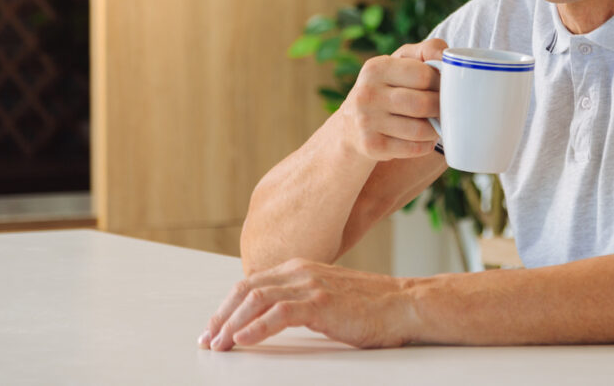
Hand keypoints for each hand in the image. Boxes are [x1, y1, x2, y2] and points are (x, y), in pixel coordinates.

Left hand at [197, 258, 416, 350]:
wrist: (405, 304)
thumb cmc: (372, 306)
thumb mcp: (329, 297)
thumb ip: (301, 300)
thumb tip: (272, 319)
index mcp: (300, 268)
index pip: (252, 283)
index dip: (227, 306)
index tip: (214, 328)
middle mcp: (301, 271)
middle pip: (246, 289)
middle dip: (222, 316)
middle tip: (208, 340)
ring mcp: (311, 285)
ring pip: (256, 299)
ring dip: (232, 324)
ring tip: (220, 345)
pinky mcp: (321, 303)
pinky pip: (279, 314)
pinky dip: (255, 328)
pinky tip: (242, 341)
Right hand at [337, 38, 445, 163]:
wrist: (351, 126)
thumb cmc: (387, 88)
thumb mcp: (400, 62)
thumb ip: (427, 50)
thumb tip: (448, 56)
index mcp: (376, 68)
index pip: (424, 75)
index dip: (441, 83)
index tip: (443, 88)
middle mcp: (367, 93)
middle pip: (424, 104)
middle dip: (441, 109)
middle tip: (444, 109)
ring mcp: (366, 121)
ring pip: (421, 130)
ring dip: (435, 129)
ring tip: (434, 124)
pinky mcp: (371, 146)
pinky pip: (414, 148)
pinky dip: (425, 145)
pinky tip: (422, 138)